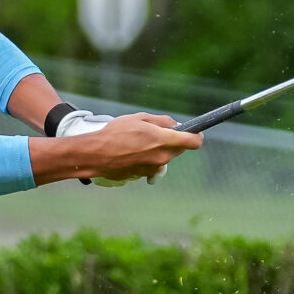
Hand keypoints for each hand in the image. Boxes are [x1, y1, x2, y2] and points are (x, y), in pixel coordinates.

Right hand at [30, 112, 199, 187]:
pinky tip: (133, 152)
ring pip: (165, 157)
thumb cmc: (115, 133)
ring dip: (159, 150)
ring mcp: (154, 168)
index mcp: (163, 140)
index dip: (196, 136)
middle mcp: (162, 157)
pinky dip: (148, 159)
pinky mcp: (145, 175)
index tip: (195, 132)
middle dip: (174, 141)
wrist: (96, 155)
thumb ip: (162, 121)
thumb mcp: (139, 118)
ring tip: (140, 142)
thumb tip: (176, 125)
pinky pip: (153, 165)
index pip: (193, 142)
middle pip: (179, 149)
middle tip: (157, 133)